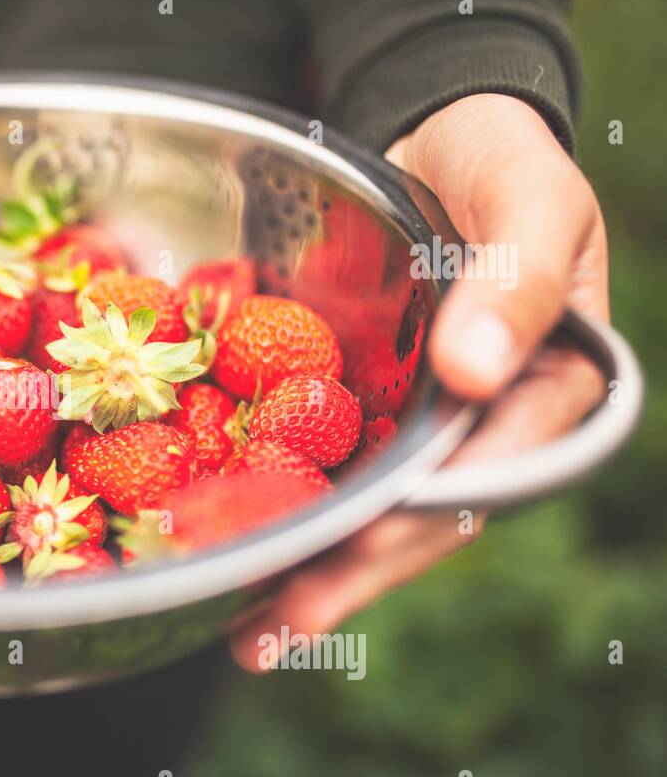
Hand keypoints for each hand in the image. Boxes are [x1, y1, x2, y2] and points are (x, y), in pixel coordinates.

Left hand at [231, 93, 607, 670]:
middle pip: (420, 520)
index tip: (359, 547)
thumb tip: (477, 375)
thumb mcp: (531, 204)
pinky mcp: (360, 410)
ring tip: (246, 630)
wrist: (439, 146)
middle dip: (350, 573)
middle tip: (279, 623)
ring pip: (366, 511)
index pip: (492, 474)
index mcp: (548, 395)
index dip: (423, 517)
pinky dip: (278, 507)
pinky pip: (319, 466)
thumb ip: (517, 280)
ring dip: (307, 568)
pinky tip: (229, 549)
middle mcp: (482, 430)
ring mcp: (415, 428)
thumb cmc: (504, 169)